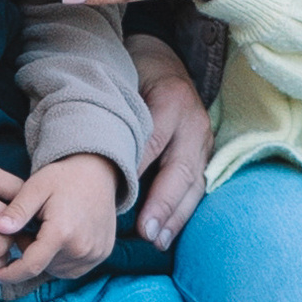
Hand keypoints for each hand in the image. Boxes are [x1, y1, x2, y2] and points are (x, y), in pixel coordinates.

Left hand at [0, 153, 119, 286]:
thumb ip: (17, 210)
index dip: (11, 274)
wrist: (98, 172)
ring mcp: (94, 253)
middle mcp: (81, 248)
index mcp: (62, 232)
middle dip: (30, 254)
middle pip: (43, 266)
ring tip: (47, 229)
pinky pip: (74, 268)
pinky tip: (62, 237)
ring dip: (46, 258)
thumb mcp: (35, 187)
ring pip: (57, 269)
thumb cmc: (63, 178)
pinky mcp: (102, 254)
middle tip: (32, 227)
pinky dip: (63, 259)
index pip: (31, 266)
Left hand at [127, 40, 212, 247]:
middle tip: (147, 233)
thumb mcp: (125, 85)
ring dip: (176, 216)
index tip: (121, 200)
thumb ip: (116, 116)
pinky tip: (168, 233)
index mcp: (172, 100)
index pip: (153, 142)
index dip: (138, 172)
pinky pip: (198, 187)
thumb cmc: (136, 75)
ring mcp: (204, 140)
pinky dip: (184, 212)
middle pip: (180, 169)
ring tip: (158, 241)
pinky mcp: (206, 154)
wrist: (165, 60)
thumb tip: (96, 157)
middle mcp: (194, 123)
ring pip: (194, 184)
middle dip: (163, 204)